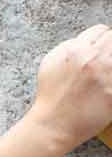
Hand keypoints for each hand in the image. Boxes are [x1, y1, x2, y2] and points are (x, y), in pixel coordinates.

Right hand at [29, 24, 111, 152]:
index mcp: (74, 50)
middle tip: (103, 64)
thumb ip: (69, 48)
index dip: (98, 41)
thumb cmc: (50, 98)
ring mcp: (106, 74)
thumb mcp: (50, 65)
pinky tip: (105, 88)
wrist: (53, 125)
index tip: (98, 51)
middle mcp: (91, 59)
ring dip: (111, 65)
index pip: (99, 30)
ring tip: (104, 75)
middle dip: (108, 50)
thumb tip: (84, 42)